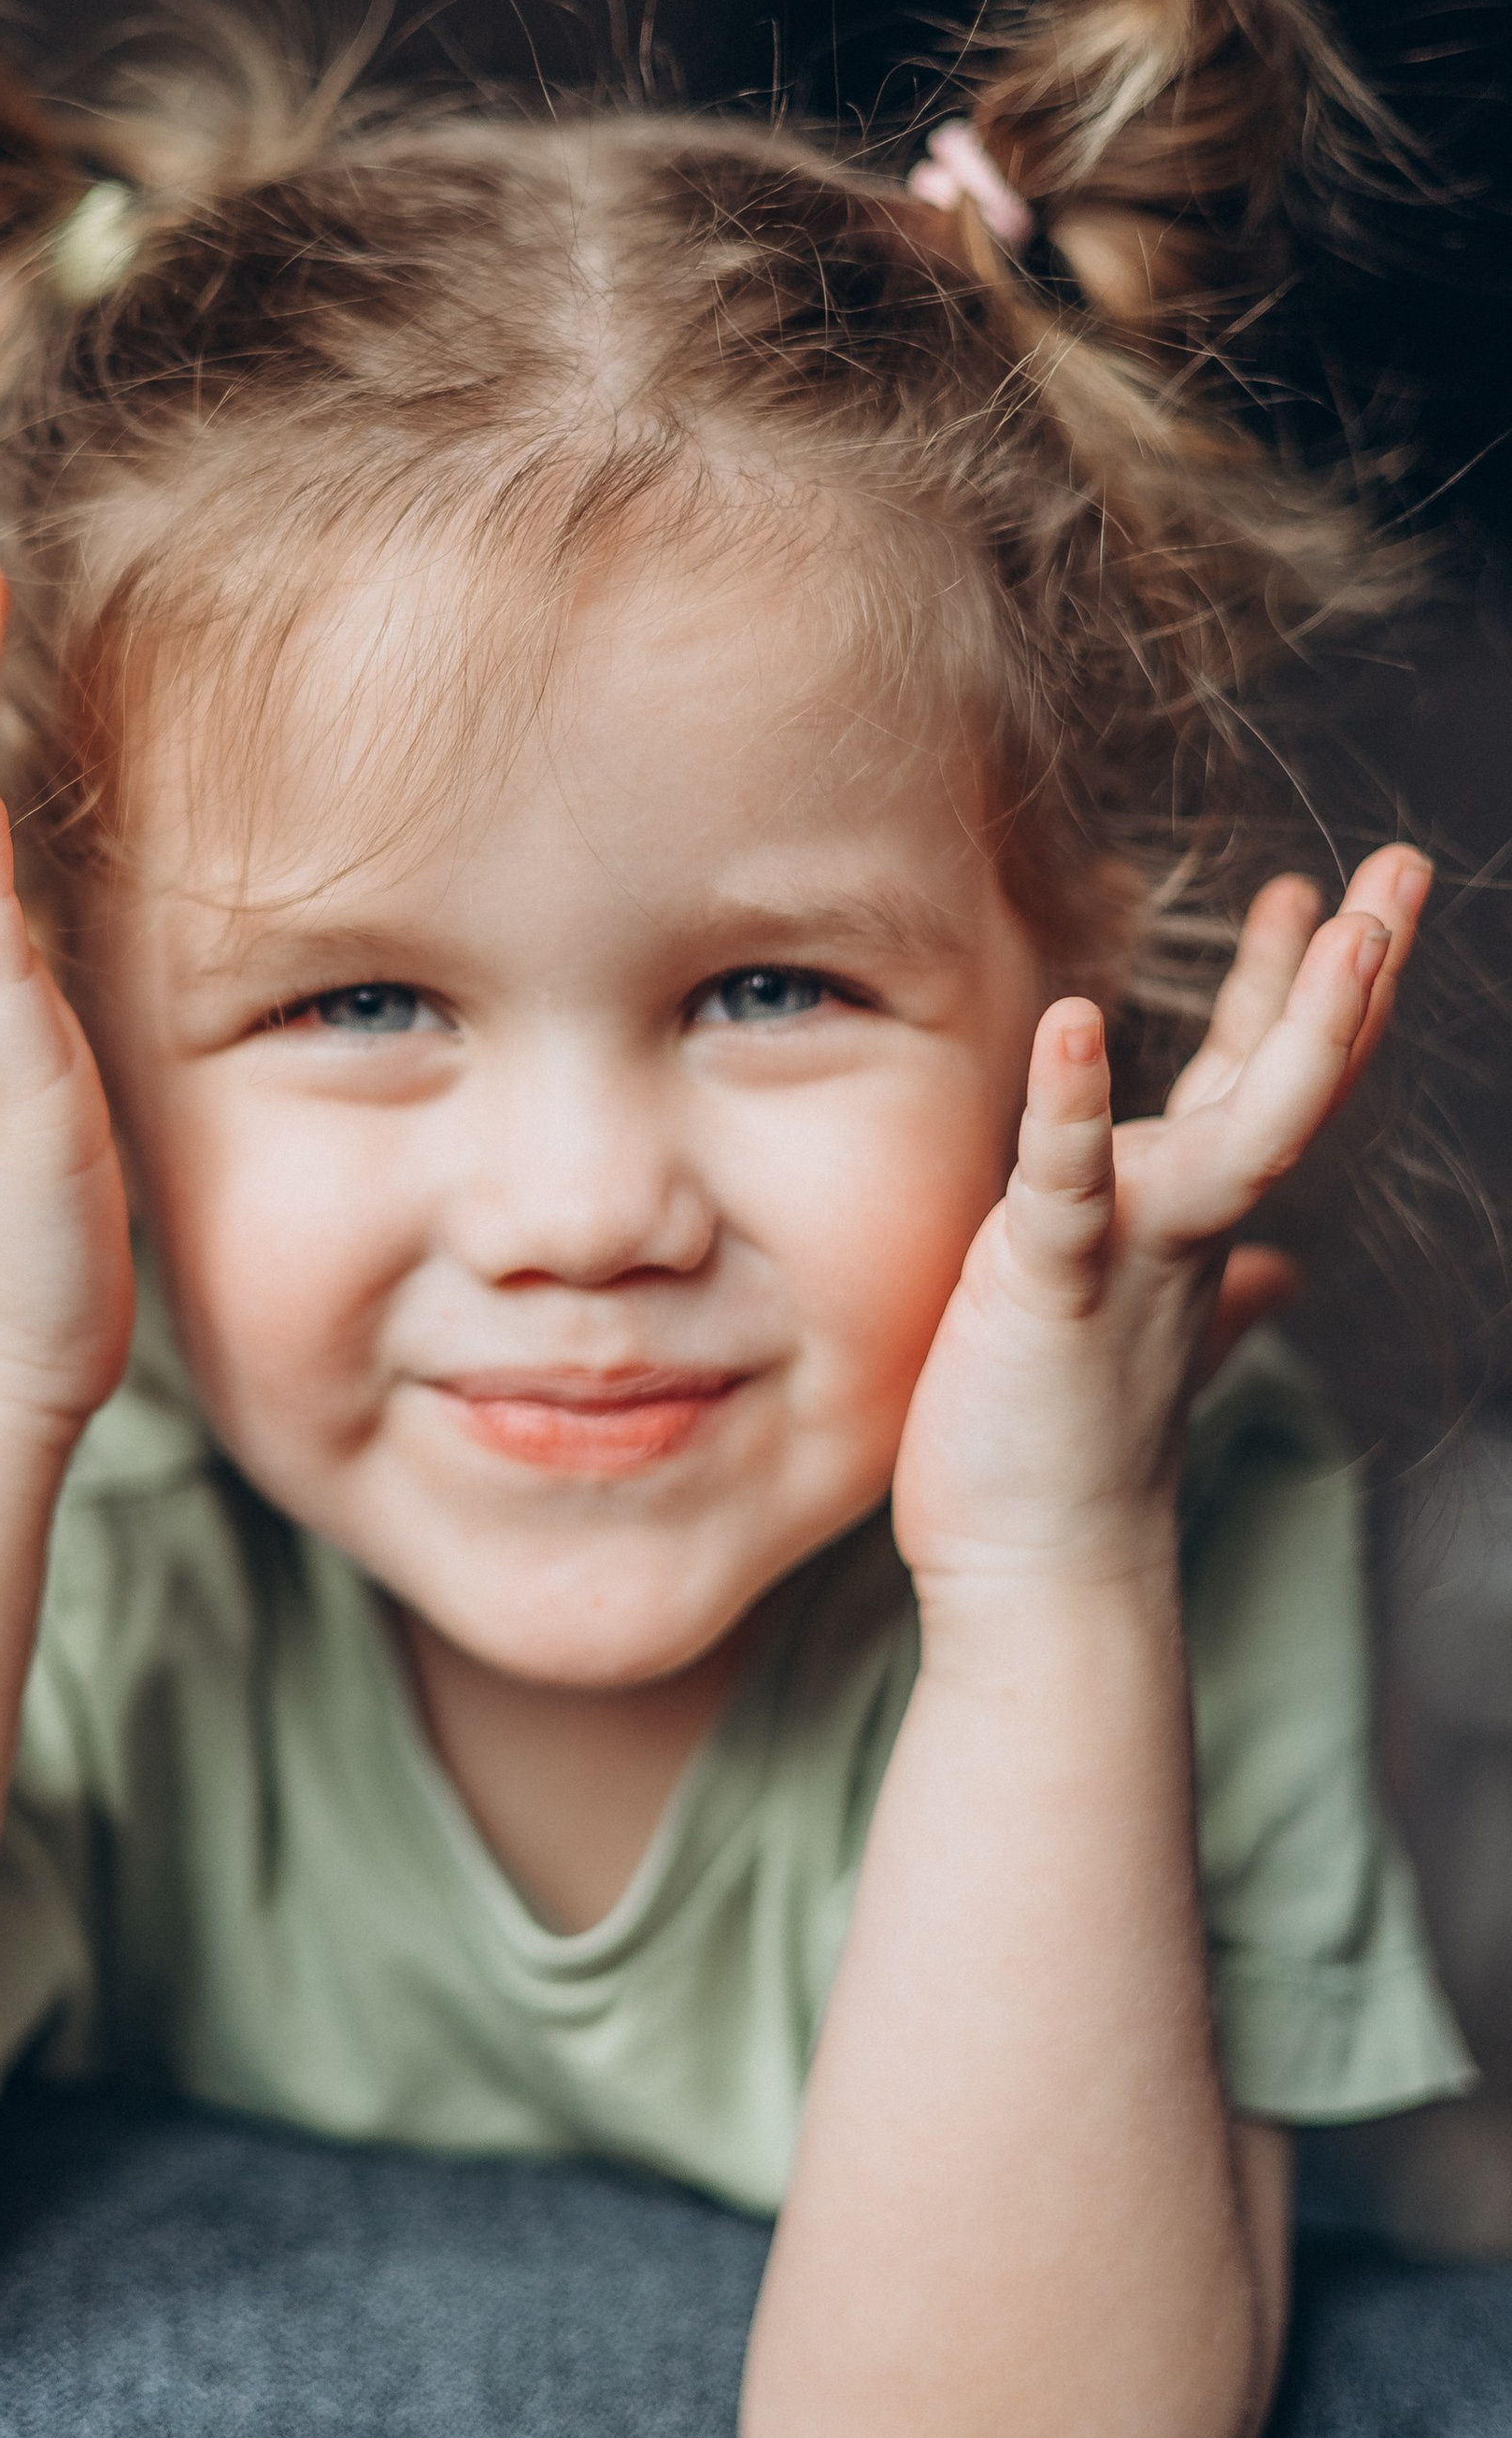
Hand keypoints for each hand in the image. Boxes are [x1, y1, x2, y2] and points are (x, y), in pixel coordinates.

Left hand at [891, 847, 1428, 1598]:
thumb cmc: (1067, 1450)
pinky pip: (1066, 1182)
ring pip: (1231, 1123)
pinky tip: (1073, 1020)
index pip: (1261, 1081)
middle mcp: (1180, 1222)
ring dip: (1291, 1026)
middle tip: (1401, 868)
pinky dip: (1072, 1106)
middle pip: (1284, 1078)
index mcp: (1187, 1217)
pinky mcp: (1050, 1286)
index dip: (1307, 990)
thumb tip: (1272, 1276)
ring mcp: (1130, 1252)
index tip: (1339, 897)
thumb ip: (1212, 1287)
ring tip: (1330, 921)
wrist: (1035, 1569)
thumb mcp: (1141, 1335)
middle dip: (1347, 975)